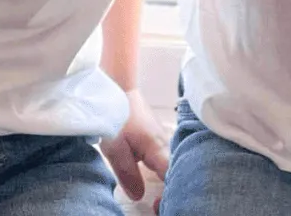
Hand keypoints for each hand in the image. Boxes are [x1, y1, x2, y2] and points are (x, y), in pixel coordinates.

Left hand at [100, 89, 168, 211]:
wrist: (118, 87)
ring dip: (166, 180)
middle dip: (170, 190)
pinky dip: (161, 170)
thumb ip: (128, 174)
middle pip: (175, 171)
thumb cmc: (116, 115)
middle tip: (157, 206)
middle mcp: (164, 143)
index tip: (157, 206)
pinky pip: (164, 157)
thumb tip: (139, 197)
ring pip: (170, 163)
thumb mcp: (116, 149)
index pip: (172, 176)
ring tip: (157, 197)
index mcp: (157, 147)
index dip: (169, 194)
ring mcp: (161, 138)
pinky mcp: (155, 136)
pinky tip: (154, 178)